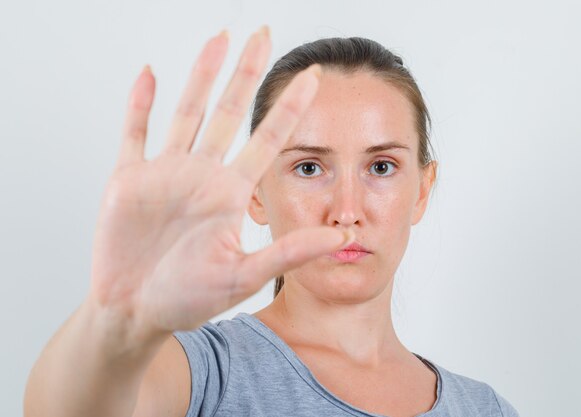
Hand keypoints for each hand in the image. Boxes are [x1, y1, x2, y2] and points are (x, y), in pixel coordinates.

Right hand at [88, 26, 353, 336]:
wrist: (135, 314)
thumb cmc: (187, 300)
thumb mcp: (246, 276)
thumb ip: (291, 252)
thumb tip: (344, 237)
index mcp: (231, 194)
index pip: (269, 139)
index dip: (292, 107)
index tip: (315, 76)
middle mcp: (203, 176)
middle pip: (229, 112)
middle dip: (246, 73)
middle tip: (264, 33)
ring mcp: (166, 173)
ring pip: (187, 112)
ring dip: (202, 75)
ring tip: (220, 38)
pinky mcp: (129, 179)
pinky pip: (135, 132)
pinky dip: (140, 103)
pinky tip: (150, 73)